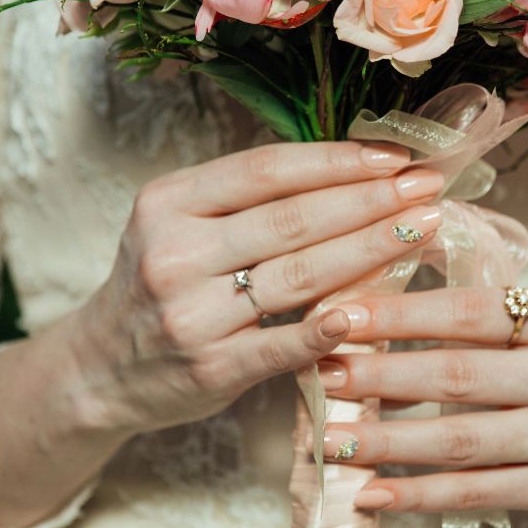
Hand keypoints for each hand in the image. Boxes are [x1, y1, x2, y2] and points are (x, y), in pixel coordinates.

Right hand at [68, 141, 444, 437]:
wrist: (99, 370)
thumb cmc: (160, 284)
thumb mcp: (178, 225)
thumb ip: (247, 201)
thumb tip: (350, 168)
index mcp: (167, 202)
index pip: (265, 169)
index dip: (335, 160)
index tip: (394, 157)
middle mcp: (173, 253)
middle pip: (291, 219)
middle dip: (370, 200)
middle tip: (428, 186)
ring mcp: (190, 314)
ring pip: (298, 275)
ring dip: (371, 250)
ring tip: (422, 230)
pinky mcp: (211, 368)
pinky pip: (283, 343)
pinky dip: (329, 326)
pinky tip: (371, 310)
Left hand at [316, 287, 527, 527]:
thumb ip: (482, 300)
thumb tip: (383, 281)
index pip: (473, 311)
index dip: (401, 315)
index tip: (341, 315)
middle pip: (463, 377)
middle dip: (383, 376)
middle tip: (324, 374)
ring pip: (464, 442)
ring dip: (389, 442)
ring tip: (331, 439)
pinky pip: (479, 493)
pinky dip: (420, 496)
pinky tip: (372, 493)